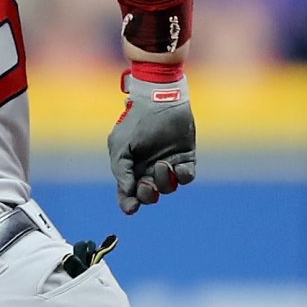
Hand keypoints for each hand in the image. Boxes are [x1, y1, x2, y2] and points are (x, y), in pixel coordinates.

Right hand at [107, 68, 194, 213]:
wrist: (159, 99)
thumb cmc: (136, 121)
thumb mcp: (120, 145)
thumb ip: (121, 169)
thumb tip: (127, 191)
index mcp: (131, 169)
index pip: (128, 194)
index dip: (128, 203)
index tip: (131, 207)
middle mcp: (149, 170)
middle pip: (149, 195)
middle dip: (147, 195)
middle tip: (146, 185)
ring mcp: (168, 165)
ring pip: (168, 188)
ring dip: (164, 182)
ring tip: (162, 164)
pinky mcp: (185, 158)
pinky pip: (186, 177)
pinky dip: (182, 176)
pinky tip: (177, 167)